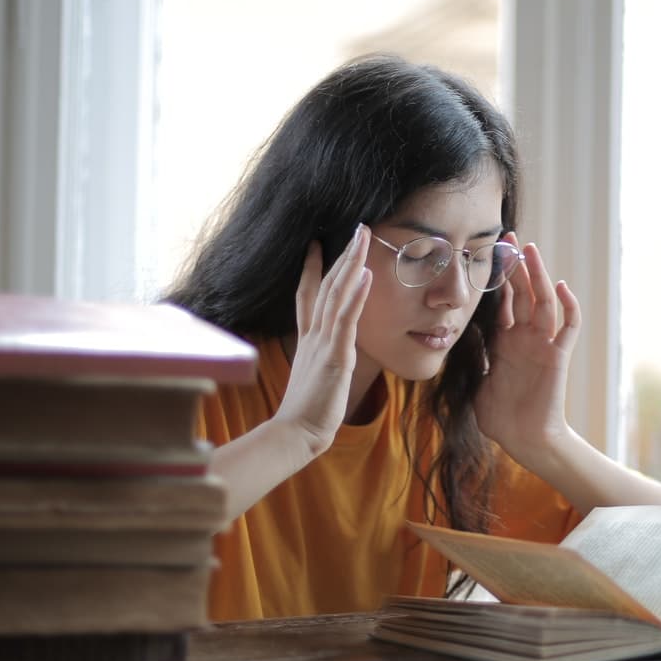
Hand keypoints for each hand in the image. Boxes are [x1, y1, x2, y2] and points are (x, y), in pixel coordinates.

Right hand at [273, 225, 371, 458]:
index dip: (313, 269)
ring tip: (363, 237)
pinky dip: (356, 296)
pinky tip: (365, 274)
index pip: (309, 295)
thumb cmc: (307, 412)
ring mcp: (324, 343)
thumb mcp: (314, 377)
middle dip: (342, 255)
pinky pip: (346, 320)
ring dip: (351, 263)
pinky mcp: (335, 356)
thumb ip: (319, 360)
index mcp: (308, 339)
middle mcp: (314, 334)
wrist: (295, 433)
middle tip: (356, 228)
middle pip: (327, 285)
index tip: (317, 244)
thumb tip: (327, 356)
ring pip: (337, 294)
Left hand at [474, 234, 581, 463]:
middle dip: (516, 265)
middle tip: (509, 237)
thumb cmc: (500, 417)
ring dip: (539, 275)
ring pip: (544, 301)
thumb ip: (468, 358)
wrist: (523, 440)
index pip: (502, 301)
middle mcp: (525, 337)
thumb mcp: (473, 381)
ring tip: (531, 250)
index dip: (497, 278)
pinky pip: (568, 328)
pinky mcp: (558, 357)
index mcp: (505, 341)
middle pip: (523, 292)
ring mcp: (543, 345)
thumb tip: (448, 338)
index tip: (487, 253)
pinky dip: (568, 306)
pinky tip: (561, 286)